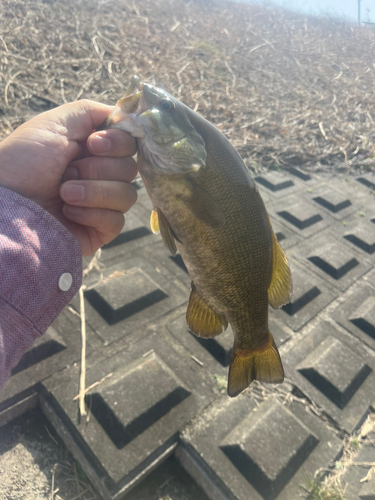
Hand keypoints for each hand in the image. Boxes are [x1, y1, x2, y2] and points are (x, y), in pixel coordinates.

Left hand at [0, 100, 137, 254]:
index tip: (94, 144)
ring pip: (128, 195)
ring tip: (64, 193)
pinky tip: (69, 213)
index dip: (118, 142)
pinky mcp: (99, 231)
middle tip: (69, 171)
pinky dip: (92, 214)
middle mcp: (100, 175)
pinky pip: (117, 221)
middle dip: (99, 168)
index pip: (129, 144)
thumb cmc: (23, 162)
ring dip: (94, 191)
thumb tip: (128, 118)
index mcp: (92, 150)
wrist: (7, 204)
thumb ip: (92, 112)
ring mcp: (101, 204)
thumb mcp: (55, 123)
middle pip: (130, 168)